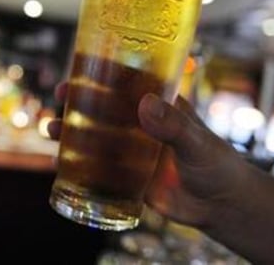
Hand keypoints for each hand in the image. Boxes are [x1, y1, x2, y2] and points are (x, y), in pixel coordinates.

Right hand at [48, 83, 248, 228]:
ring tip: (51, 129)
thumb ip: (174, 125)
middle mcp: (142, 125)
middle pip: (105, 107)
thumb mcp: (197, 141)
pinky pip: (98, 167)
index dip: (105, 73)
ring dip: (72, 131)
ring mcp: (133, 151)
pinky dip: (78, 164)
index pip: (129, 83)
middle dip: (80, 100)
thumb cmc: (218, 165)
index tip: (84, 67)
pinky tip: (60, 163)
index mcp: (161, 107)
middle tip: (60, 96)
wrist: (222, 206)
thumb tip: (145, 105)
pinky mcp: (128, 176)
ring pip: (96, 135)